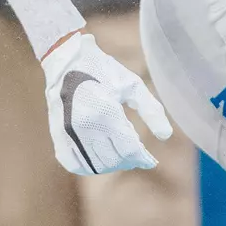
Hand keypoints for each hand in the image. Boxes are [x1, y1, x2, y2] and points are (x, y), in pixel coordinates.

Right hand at [40, 31, 172, 174]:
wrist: (65, 59)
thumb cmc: (102, 69)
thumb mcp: (132, 84)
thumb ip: (151, 109)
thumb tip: (166, 136)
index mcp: (104, 111)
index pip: (129, 148)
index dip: (142, 158)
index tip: (151, 160)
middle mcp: (84, 126)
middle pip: (114, 159)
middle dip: (130, 161)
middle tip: (138, 155)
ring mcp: (68, 134)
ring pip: (96, 165)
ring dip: (113, 165)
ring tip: (122, 156)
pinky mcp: (58, 137)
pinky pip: (76, 164)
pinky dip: (90, 166)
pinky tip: (101, 157)